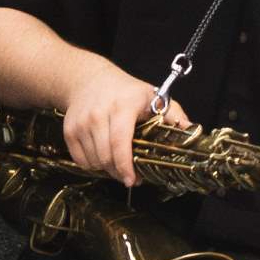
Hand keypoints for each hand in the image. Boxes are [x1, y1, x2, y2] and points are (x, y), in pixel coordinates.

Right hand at [56, 65, 166, 188]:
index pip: (120, 142)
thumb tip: (190, 129)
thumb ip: (173, 114)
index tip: (132, 179)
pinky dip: (92, 165)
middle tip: (130, 176)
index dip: (125, 165)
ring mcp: (81, 123)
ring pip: (93, 161)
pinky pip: (80, 160)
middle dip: (119, 172)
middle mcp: (98, 114)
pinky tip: (103, 157)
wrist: (87, 79)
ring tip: (117, 163)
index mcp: (122, 106)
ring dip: (106, 169)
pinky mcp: (69, 130)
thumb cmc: (125, 91)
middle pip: (106, 156)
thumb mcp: (152, 96)